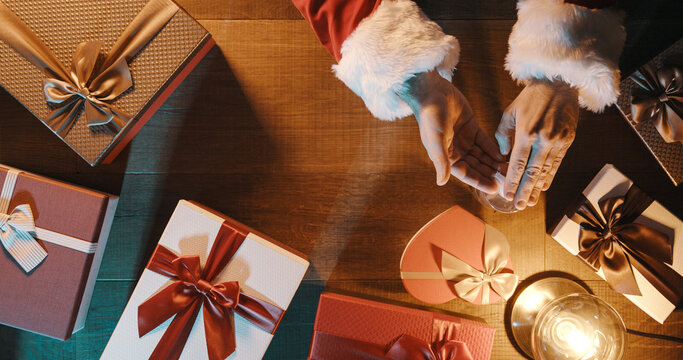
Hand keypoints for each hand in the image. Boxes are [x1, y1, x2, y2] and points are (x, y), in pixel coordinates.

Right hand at [398, 71, 503, 191]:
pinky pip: (485, 142)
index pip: (465, 173)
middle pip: (476, 166)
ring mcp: (464, 140)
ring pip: (482, 156)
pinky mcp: (472, 128)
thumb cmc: (430, 116)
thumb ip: (440, 161)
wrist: (432, 91)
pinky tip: (503, 156)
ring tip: (509, 170)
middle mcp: (455, 150)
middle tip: (507, 182)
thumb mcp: (435, 140)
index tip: (493, 188)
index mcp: (446, 156)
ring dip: (494, 163)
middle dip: (490, 174)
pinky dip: (493, 149)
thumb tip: (441, 182)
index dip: (479, 181)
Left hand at [495, 79, 578, 209]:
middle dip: (525, 191)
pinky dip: (550, 176)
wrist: (559, 84)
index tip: (507, 195)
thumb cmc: (531, 98)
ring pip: (546, 170)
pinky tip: (543, 187)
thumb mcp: (510, 112)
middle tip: (519, 206)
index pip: (517, 164)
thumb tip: (502, 155)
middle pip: (532, 172)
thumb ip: (503, 134)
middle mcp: (543, 139)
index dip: (512, 182)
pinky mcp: (568, 140)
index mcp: (526, 132)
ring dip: (537, 189)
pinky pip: (557, 163)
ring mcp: (557, 140)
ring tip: (530, 202)